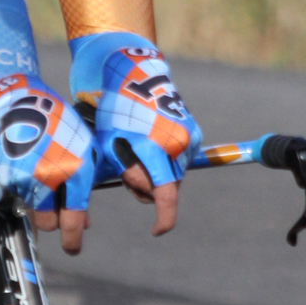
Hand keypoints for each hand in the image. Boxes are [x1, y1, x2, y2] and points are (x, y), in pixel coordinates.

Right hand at [0, 74, 95, 255]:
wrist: (21, 103)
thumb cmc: (59, 124)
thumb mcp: (82, 149)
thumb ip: (83, 187)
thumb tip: (83, 222)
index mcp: (77, 170)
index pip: (73, 217)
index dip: (72, 239)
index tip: (72, 249)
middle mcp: (52, 177)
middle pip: (48, 223)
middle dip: (52, 220)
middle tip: (53, 209)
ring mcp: (27, 177)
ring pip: (33, 208)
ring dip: (37, 199)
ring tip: (41, 169)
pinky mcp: (9, 175)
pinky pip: (18, 194)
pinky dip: (23, 186)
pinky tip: (28, 164)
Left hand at [89, 44, 201, 236]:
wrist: (132, 73)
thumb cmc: (114, 111)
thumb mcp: (111, 145)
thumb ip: (128, 174)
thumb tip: (146, 194)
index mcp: (156, 148)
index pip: (165, 196)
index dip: (163, 219)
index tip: (157, 231)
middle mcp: (178, 143)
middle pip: (169, 186)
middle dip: (149, 187)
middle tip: (128, 169)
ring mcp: (189, 136)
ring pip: (176, 173)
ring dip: (159, 172)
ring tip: (138, 152)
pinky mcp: (194, 130)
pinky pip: (182, 157)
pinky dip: (168, 158)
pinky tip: (151, 143)